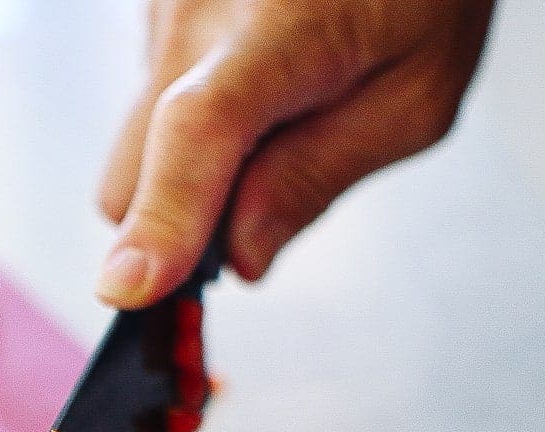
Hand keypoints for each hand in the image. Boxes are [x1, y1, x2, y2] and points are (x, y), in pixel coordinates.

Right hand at [96, 0, 494, 305]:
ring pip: (132, 143)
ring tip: (280, 108)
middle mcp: (196, 9)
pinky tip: (260, 73)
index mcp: (279, 28)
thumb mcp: (416, 96)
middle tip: (263, 197)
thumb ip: (318, 179)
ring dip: (189, 164)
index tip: (128, 290)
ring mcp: (160, 5)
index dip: (162, 219)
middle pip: (129, 176)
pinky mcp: (149, 5)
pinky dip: (192, 114)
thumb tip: (239, 258)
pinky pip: (147, 98)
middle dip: (175, 218)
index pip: (198, 132)